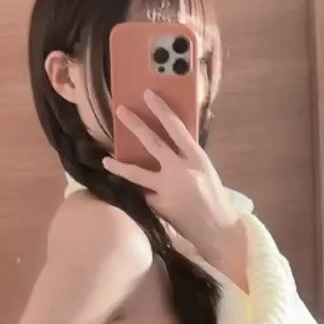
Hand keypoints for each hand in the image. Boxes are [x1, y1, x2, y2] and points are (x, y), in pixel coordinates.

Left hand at [102, 90, 239, 255]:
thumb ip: (187, 156)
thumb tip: (167, 140)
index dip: (161, 109)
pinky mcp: (159, 207)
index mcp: (197, 158)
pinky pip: (143, 195)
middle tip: (120, 111)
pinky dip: (136, 192)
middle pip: (153, 143)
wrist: (217, 229)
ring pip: (137, 174)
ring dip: (119, 166)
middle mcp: (181, 170)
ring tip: (106, 161)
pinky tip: (126, 192)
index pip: (176, 127)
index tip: (148, 94)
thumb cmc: (212, 196)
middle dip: (136, 125)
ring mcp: (168, 189)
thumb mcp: (205, 170)